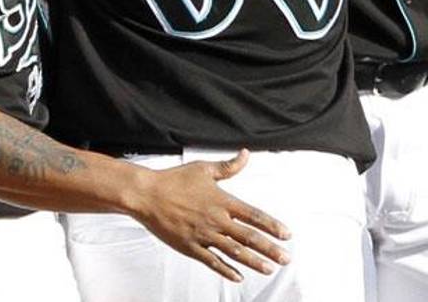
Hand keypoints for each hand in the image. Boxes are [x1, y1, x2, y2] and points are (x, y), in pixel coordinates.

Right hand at [129, 149, 290, 281]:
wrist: (145, 194)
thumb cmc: (173, 180)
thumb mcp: (203, 169)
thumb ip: (228, 166)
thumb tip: (246, 154)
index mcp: (221, 201)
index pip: (254, 216)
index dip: (272, 226)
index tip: (287, 235)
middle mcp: (215, 219)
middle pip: (249, 237)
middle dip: (270, 250)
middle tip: (286, 259)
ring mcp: (202, 234)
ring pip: (234, 252)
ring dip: (254, 262)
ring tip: (268, 269)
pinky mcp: (189, 245)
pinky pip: (211, 261)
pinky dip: (226, 270)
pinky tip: (238, 277)